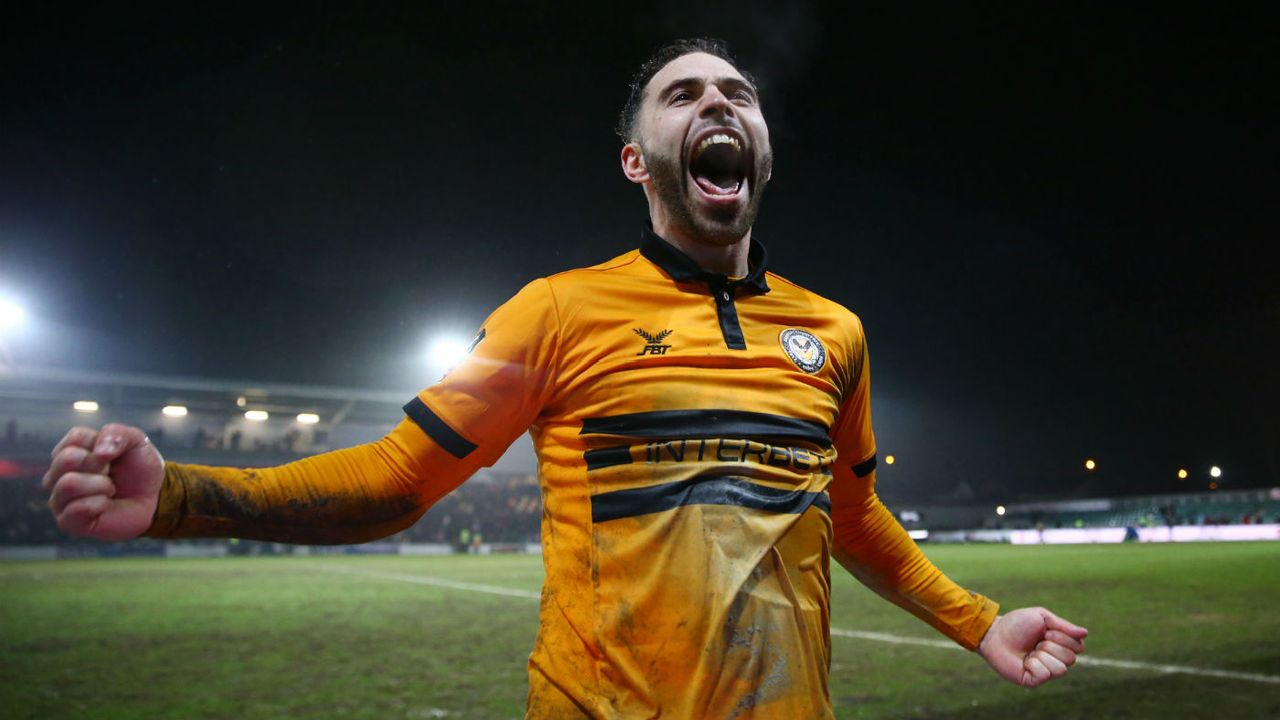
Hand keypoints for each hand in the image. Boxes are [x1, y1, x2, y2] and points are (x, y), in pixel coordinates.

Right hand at [42, 424, 164, 540]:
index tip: (113, 455)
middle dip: (100, 465)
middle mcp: (58, 473)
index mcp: (70, 448)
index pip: (75, 438)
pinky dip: (100, 504)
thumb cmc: (138, 468)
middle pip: (66, 459)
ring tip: (109, 489)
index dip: (102, 445)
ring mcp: (59, 497)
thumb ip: (117, 434)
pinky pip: (76, 509)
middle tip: (110, 473)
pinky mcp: (67, 521)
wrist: (152, 498)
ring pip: (68, 484)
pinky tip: (105, 505)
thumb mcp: (136, 441)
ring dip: (101, 485)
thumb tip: (100, 453)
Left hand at [977, 607, 1087, 687]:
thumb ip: (1064, 625)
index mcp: (1059, 644)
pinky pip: (1045, 675)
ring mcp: (1045, 671)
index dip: (1064, 638)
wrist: (994, 634)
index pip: (1079, 646)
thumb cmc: (1016, 624)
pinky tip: (1025, 661)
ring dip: (1043, 656)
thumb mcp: (1041, 617)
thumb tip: (1086, 633)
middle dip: (1052, 646)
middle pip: (1071, 659)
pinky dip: (1034, 665)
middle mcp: (1054, 658)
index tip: (1046, 631)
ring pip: (1061, 669)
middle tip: (1037, 641)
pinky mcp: (1034, 680)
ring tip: (1030, 651)